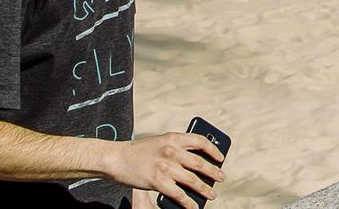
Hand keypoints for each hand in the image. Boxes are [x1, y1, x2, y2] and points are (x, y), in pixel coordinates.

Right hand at [104, 132, 224, 208]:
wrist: (116, 158)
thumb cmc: (137, 152)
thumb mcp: (159, 142)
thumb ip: (175, 148)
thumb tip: (194, 165)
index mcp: (173, 138)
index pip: (200, 141)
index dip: (213, 149)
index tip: (220, 157)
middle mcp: (172, 151)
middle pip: (200, 163)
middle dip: (213, 172)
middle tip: (221, 178)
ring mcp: (166, 167)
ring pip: (192, 180)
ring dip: (204, 189)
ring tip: (211, 194)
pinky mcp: (159, 182)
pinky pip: (179, 194)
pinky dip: (188, 203)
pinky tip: (194, 207)